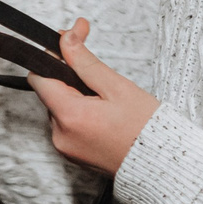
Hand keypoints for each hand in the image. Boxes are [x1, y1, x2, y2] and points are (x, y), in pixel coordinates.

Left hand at [31, 19, 159, 176]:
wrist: (163, 165)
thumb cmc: (147, 129)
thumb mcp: (117, 87)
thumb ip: (85, 61)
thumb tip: (66, 38)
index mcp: (69, 117)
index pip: (39, 79)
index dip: (53, 58)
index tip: (71, 48)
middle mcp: (61, 136)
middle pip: (50, 94)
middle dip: (69, 79)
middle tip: (99, 77)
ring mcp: (66, 148)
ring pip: (59, 109)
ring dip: (76, 98)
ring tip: (106, 103)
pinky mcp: (73, 155)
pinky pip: (68, 126)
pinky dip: (80, 116)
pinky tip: (103, 116)